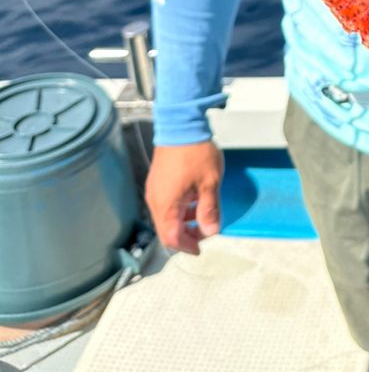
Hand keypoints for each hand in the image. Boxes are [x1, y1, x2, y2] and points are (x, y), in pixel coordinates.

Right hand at [145, 140, 223, 255]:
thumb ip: (210, 209)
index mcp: (166, 205)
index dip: (187, 246)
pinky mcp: (157, 181)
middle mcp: (155, 201)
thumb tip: (211, 232)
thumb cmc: (197, 154)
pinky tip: (194, 198)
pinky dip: (179, 208)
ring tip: (203, 212)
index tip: (201, 248)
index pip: (172, 238)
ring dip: (183, 220)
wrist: (181, 124)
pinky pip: (165, 203)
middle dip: (186, 235)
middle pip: (166, 229)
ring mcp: (154, 190)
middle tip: (205, 230)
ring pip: (166, 216)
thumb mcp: (210, 182)